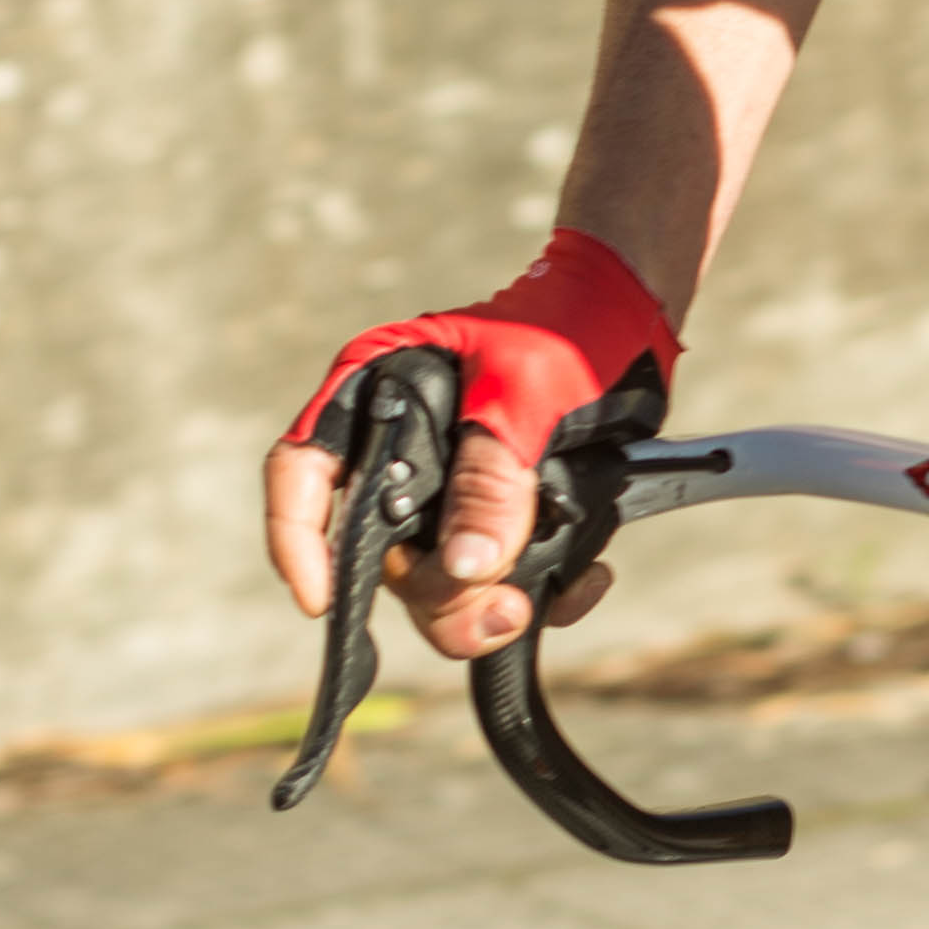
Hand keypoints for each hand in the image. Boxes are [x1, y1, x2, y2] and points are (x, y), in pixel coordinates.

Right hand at [262, 229, 679, 664]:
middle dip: (435, 595)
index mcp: (376, 393)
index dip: (296, 538)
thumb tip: (465, 568)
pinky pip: (497, 578)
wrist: (633, 319)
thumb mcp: (528, 393)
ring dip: (483, 607)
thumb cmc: (568, 327)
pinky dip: (540, 595)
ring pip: (438, 579)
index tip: (321, 600)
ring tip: (537, 602)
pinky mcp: (495, 512)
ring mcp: (447, 487)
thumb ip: (493, 476)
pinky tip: (587, 578)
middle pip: (379, 551)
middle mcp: (399, 449)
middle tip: (500, 609)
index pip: (302, 471)